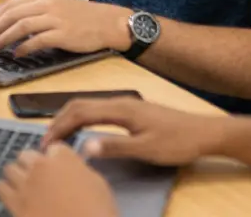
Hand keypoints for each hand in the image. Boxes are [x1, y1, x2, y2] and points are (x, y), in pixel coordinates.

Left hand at [0, 0, 132, 55]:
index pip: (10, 5)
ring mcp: (55, 18)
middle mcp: (46, 4)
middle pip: (12, 15)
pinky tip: (17, 53)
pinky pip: (38, 40)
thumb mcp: (55, 5)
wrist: (108, 22)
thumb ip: (34, 10)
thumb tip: (8, 22)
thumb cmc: (81, 16)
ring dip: (4, 38)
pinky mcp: (63, 34)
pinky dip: (24, 47)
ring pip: (21, 26)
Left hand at [0, 145, 117, 216]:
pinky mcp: (13, 202)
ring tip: (25, 186)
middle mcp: (40, 166)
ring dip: (18, 175)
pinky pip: (0, 187)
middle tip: (41, 178)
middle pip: (27, 154)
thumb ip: (81, 170)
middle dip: (33, 164)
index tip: (60, 169)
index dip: (57, 159)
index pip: (54, 148)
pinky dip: (7, 190)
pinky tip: (14, 197)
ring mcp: (24, 184)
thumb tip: (74, 167)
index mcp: (63, 158)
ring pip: (10, 168)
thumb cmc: (97, 212)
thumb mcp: (99, 186)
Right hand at [44, 98, 223, 165]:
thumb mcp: (147, 149)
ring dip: (68, 118)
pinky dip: (81, 118)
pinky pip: (96, 109)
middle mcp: (119, 101)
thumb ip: (115, 147)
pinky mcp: (130, 110)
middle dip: (58, 121)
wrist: (204, 132)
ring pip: (86, 105)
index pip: (79, 112)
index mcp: (120, 109)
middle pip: (78, 104)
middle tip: (46, 142)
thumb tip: (84, 147)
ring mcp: (124, 104)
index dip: (59, 127)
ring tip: (58, 137)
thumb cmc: (177, 141)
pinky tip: (81, 131)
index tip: (47, 144)